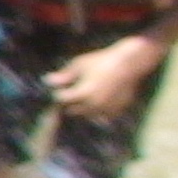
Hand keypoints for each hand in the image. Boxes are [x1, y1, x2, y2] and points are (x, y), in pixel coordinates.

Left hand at [45, 37, 163, 120]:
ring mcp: (106, 109)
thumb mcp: (80, 64)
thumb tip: (46, 81)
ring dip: (83, 109)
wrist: (130, 63)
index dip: (59, 93)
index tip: (61, 89)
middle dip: (70, 103)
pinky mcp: (117, 110)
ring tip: (87, 96)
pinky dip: (99, 111)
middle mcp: (94, 105)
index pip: (62, 99)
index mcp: (82, 94)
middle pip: (72, 110)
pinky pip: (103, 116)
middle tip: (73, 93)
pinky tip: (99, 100)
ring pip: (87, 115)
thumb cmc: (102, 61)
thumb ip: (64, 75)